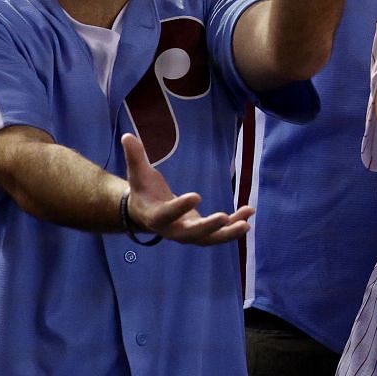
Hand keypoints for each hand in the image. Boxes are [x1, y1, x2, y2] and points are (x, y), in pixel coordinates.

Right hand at [121, 133, 252, 244]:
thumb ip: (135, 157)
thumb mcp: (138, 174)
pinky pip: (219, 231)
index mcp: (155, 216)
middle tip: (224, 217)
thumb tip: (127, 136)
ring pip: (209, 239)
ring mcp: (188, 234)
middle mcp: (172, 230)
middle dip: (207, 228)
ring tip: (246, 225)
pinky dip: (234, 224)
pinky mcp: (201, 232)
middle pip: (190, 234)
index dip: (180, 207)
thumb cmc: (143, 191)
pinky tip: (249, 212)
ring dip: (228, 233)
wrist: (146, 213)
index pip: (167, 214)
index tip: (196, 195)